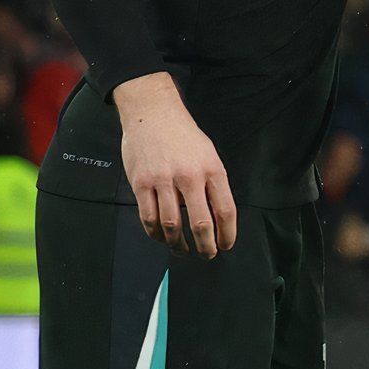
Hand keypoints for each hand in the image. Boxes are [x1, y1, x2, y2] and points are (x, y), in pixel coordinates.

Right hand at [116, 73, 237, 256]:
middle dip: (206, 246)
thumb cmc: (183, 136)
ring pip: (171, 225)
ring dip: (178, 244)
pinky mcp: (141, 183)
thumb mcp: (209, 154)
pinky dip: (155, 233)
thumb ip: (213, 183)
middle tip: (207, 255)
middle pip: (200, 223)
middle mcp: (189, 176)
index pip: (225, 210)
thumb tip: (217, 216)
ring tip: (183, 251)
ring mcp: (163, 180)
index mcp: (212, 169)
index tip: (226, 246)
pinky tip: (162, 238)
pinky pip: (148, 217)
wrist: (152, 113)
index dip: (227, 234)